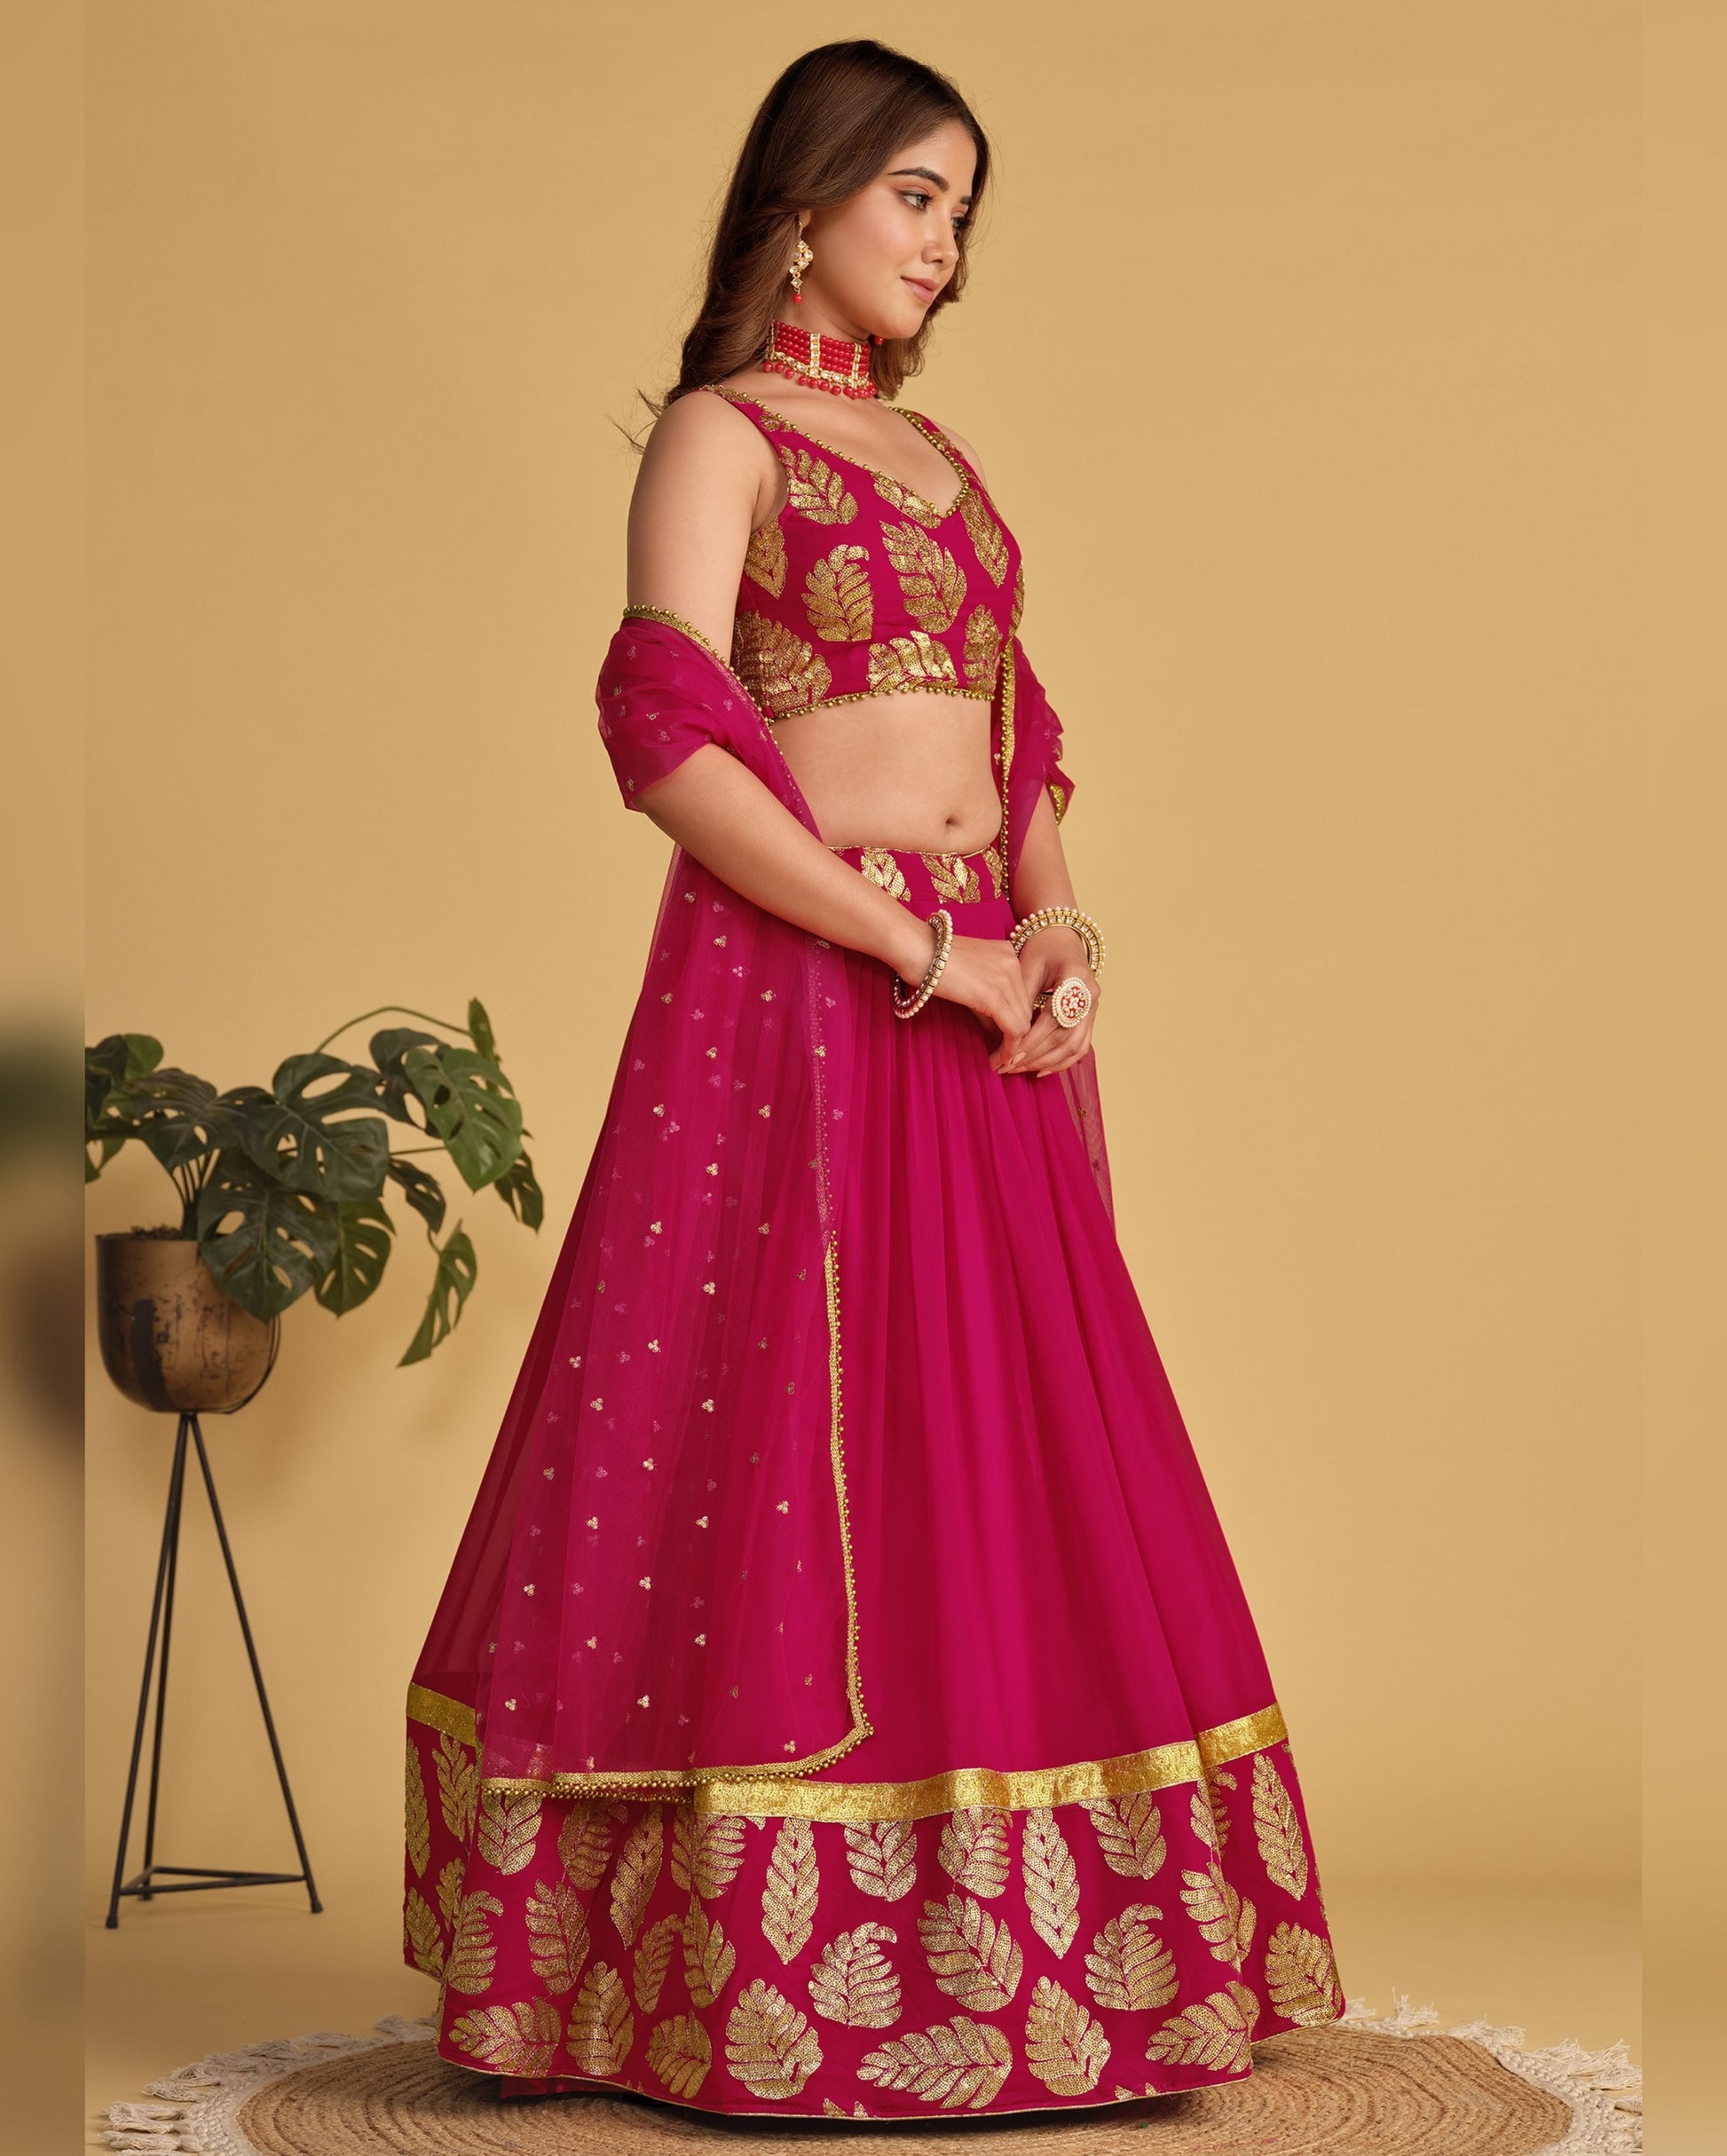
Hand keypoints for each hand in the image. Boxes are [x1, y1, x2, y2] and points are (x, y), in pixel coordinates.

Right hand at [897, 924, 1034, 1051]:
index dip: (1015, 1022)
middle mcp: (1013, 963)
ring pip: (1023, 1023)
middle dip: (1017, 1037)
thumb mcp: (969, 976)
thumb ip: (987, 1000)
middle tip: (1004, 1058)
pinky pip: (1013, 1030)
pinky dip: (1007, 1050)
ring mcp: (1007, 978)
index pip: (1022, 996)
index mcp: (1008, 954)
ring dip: (1013, 1047)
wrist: (917, 949)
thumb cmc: (932, 961)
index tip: (1006, 1042)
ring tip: (999, 1062)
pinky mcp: (995, 996)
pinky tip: (996, 1060)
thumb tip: (997, 1032)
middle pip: (1025, 1010)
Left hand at [994, 924, 1099, 1076]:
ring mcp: (1093, 1008)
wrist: (1062, 939)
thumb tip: (1005, 1033)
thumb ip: (1020, 998)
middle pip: (1065, 1037)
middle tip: (1007, 1067)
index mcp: (1075, 977)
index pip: (1052, 1018)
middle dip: (1035, 1056)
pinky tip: (1040, 1070)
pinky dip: (1061, 1062)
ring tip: (1018, 1069)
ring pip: (1075, 1047)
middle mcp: (1090, 995)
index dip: (1030, 1040)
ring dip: (1045, 1063)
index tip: (1008, 1054)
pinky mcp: (1090, 1017)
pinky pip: (1081, 1046)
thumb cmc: (1041, 949)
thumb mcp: (1026, 967)